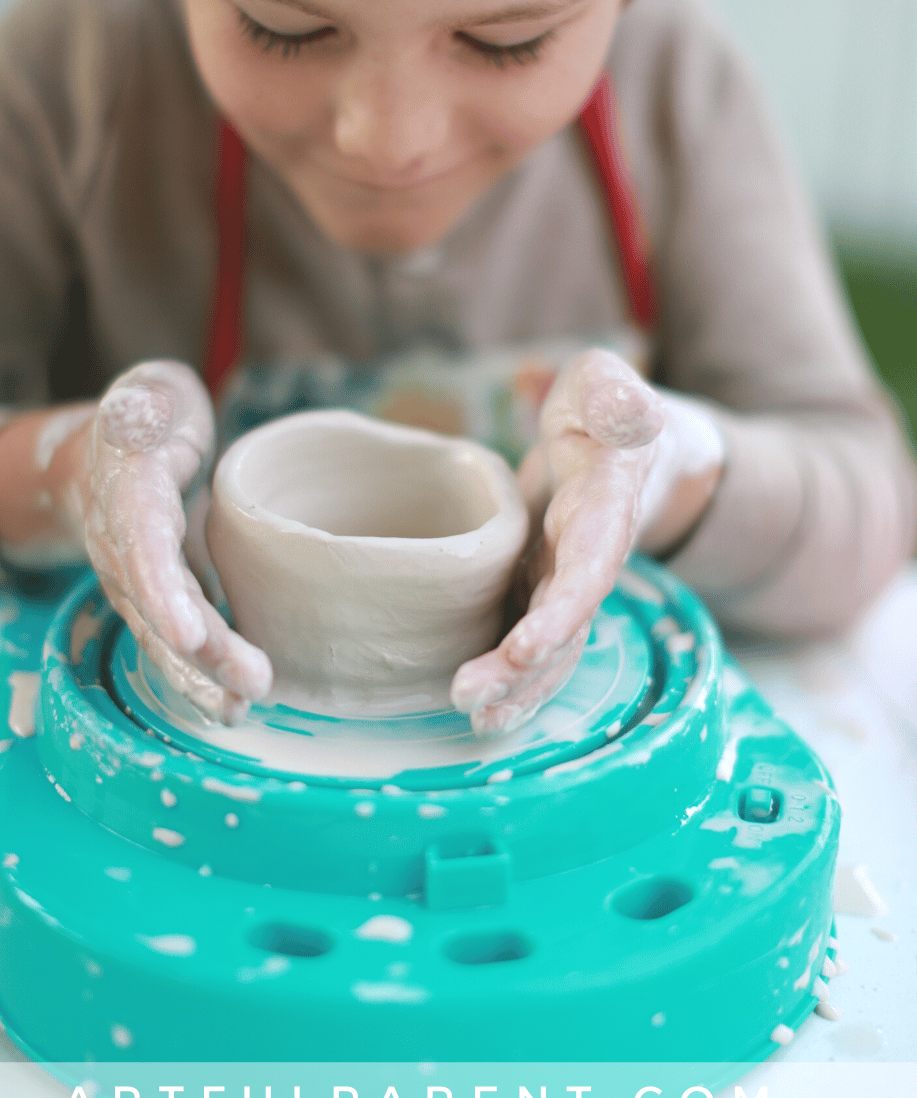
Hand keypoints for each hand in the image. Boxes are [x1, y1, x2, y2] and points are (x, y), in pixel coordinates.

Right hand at [0, 361, 271, 723]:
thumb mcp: (144, 395)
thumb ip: (143, 405)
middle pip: (157, 607)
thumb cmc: (143, 418)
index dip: (161, 592)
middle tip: (250, 683)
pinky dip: (201, 675)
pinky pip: (175, 640)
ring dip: (201, 677)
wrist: (104, 453)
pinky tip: (233, 705)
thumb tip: (138, 414)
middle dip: (199, 652)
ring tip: (241, 709)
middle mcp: (122, 546)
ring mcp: (134, 578)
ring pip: (163, 635)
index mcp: (126, 491)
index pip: (140, 546)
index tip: (189, 633)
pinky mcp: (155, 597)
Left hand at [449, 349, 723, 737]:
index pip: (589, 568)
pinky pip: (534, 644)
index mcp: (606, 509)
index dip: (562, 611)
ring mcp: (569, 580)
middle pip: (564, 624)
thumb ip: (615, 397)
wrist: (629, 448)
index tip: (525, 647)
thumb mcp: (610, 385)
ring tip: (470, 712)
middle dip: (523, 667)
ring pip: (552, 646)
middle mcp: (592, 558)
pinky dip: (512, 678)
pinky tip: (481, 708)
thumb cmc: (608, 409)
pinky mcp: (544, 589)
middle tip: (468, 695)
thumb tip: (627, 407)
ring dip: (516, 685)